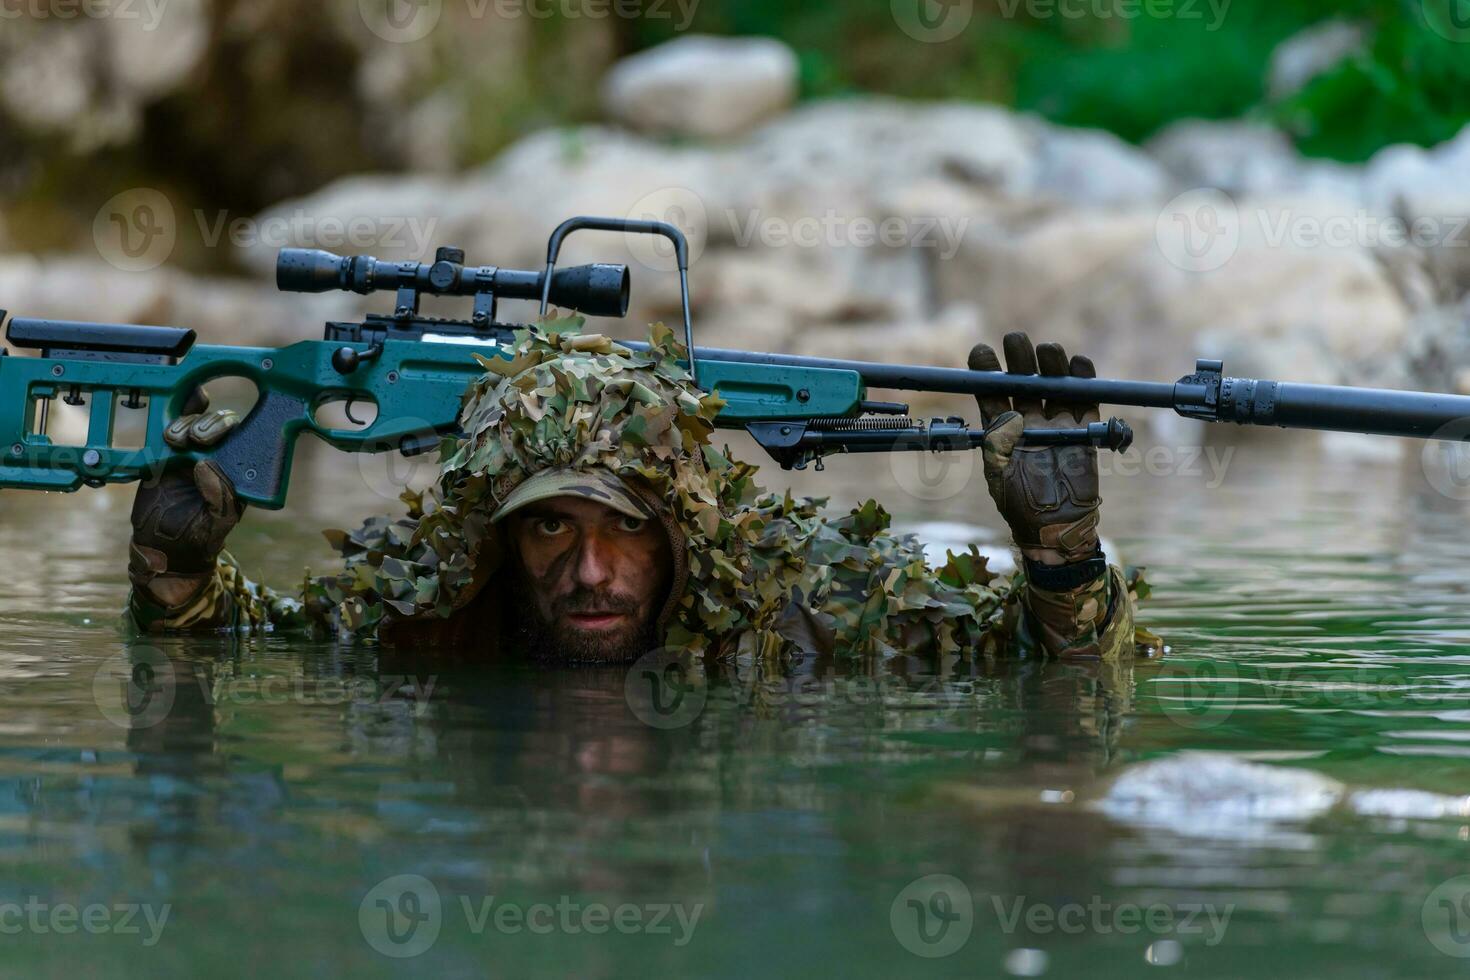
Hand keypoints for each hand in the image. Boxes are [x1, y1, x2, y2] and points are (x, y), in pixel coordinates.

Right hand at [128, 391, 242, 608]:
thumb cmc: (198, 538)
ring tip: (174, 439)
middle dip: (207, 425)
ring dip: (185, 423)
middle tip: (195, 438)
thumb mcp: (216, 523)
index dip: (228, 431)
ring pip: (193, 424)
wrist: (163, 549)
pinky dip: (172, 416)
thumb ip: (219, 498)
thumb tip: (206, 464)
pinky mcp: (166, 455)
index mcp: (236, 472)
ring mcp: (190, 454)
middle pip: (218, 426)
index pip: (242, 440)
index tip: (209, 440)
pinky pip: (170, 430)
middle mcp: (217, 458)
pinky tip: (172, 412)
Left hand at [969, 332, 1102, 570]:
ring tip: (1048, 348)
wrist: (1055, 528)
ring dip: (1051, 365)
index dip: (986, 372)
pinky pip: (1085, 400)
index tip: (981, 351)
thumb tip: (1005, 416)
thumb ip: (999, 444)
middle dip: (1020, 360)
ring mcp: (1056, 424)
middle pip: (1024, 382)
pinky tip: (1078, 363)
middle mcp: (1028, 422)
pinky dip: (1084, 380)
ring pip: (1054, 386)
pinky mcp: (1084, 431)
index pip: (992, 394)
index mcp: (1002, 430)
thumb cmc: (1020, 505)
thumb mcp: (999, 473)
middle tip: (1016, 339)